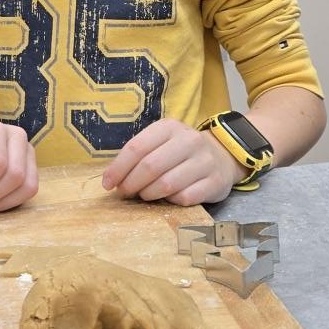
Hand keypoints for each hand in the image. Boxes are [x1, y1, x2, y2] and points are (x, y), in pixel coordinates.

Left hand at [102, 119, 241, 205]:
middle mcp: (189, 141)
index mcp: (169, 127)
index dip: (118, 168)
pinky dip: (172, 201)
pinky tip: (169, 198)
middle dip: (131, 184)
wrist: (221, 156)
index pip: (137, 148)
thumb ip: (139, 156)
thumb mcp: (160, 143)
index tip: (108, 184)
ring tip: (145, 195)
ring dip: (150, 194)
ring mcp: (205, 161)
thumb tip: (112, 179)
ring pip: (167, 184)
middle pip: (150, 166)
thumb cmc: (180, 152)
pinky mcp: (216, 182)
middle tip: (125, 193)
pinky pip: (185, 197)